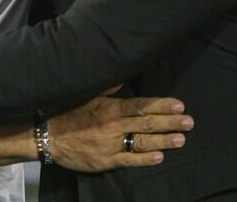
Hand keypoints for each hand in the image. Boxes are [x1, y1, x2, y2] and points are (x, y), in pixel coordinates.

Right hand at [47, 93, 192, 171]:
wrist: (47, 136)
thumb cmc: (68, 112)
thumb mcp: (87, 94)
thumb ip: (108, 87)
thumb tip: (123, 76)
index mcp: (110, 107)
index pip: (141, 106)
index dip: (161, 105)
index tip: (179, 105)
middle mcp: (113, 125)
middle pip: (146, 123)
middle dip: (170, 122)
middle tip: (189, 122)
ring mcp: (110, 144)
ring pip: (142, 142)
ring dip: (163, 140)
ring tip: (181, 139)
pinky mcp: (106, 160)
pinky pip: (129, 160)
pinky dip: (145, 158)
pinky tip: (159, 157)